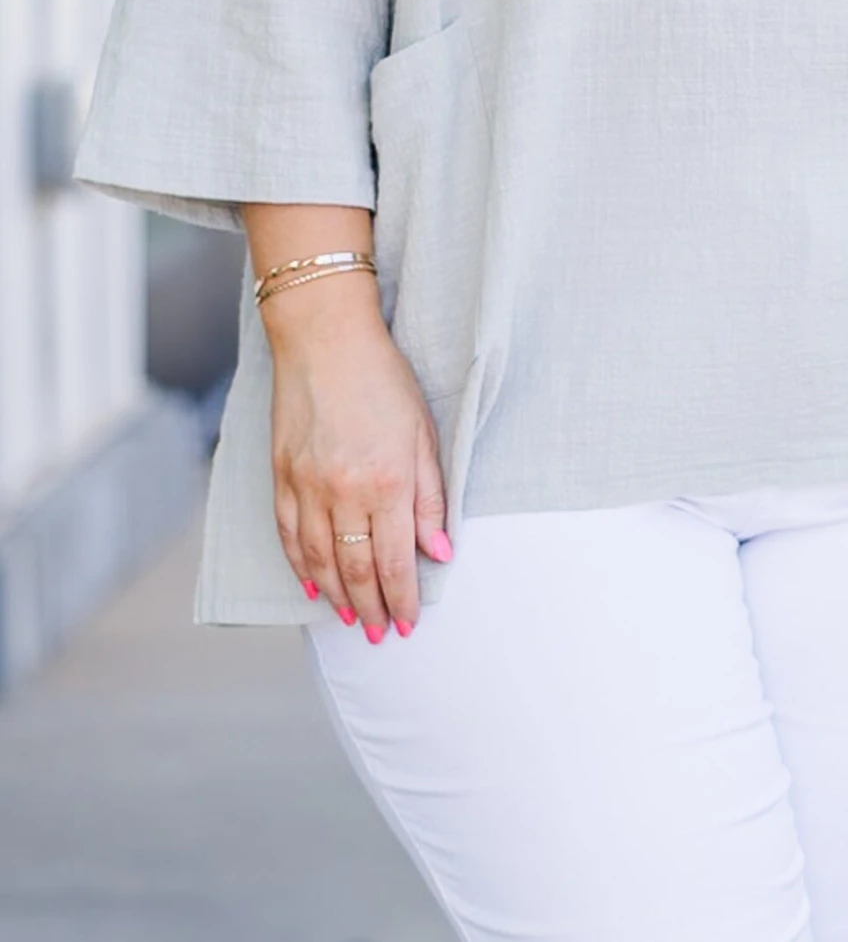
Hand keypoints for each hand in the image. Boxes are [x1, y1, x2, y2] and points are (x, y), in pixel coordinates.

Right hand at [264, 283, 451, 640]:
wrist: (324, 339)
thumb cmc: (383, 380)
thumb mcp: (423, 433)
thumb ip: (431, 497)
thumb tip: (439, 552)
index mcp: (387, 481)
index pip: (393, 560)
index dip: (401, 597)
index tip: (406, 623)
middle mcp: (344, 492)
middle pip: (355, 569)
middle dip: (370, 608)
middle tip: (379, 635)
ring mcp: (307, 487)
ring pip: (320, 560)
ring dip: (335, 596)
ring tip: (349, 620)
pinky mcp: (281, 476)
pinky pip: (289, 536)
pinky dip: (300, 566)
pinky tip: (311, 584)